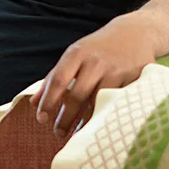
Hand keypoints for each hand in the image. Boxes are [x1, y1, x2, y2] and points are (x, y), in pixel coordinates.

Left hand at [30, 14, 155, 136]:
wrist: (136, 32)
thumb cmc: (97, 47)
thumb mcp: (74, 55)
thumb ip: (53, 77)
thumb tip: (33, 102)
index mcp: (76, 54)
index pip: (58, 80)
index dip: (48, 101)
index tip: (40, 118)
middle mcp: (95, 62)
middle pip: (77, 95)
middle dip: (65, 117)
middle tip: (58, 133)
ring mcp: (116, 71)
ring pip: (98, 102)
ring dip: (85, 122)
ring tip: (76, 135)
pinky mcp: (134, 80)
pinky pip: (118, 103)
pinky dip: (107, 116)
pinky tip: (100, 127)